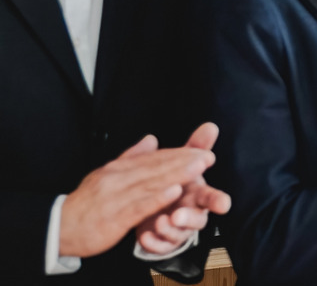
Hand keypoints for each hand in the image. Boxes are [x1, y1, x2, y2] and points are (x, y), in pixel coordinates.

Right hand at [59, 136, 214, 257]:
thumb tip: (151, 139)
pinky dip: (157, 198)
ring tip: (198, 168)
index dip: (178, 154)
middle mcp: (119, 179)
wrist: (60, 226)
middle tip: (208, 156)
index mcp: (119, 168)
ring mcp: (116, 197)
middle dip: (184, 161)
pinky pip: (139, 206)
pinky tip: (174, 191)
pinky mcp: (115, 217)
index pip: (153, 159)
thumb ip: (131, 157)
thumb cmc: (87, 203)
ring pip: (151, 183)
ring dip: (176, 174)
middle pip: (156, 168)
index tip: (201, 150)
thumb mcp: (107, 175)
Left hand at [135, 123, 232, 254]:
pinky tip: (144, 235)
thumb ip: (196, 147)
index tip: (223, 205)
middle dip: (189, 219)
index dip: (218, 201)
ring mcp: (177, 229)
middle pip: (198, 220)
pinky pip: (160, 246)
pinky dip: (153, 242)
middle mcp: (190, 212)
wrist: (155, 206)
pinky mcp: (162, 241)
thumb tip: (210, 126)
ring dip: (169, 230)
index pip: (211, 197)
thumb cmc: (175, 183)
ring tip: (159, 221)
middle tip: (177, 215)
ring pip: (179, 235)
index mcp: (196, 194)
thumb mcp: (183, 163)